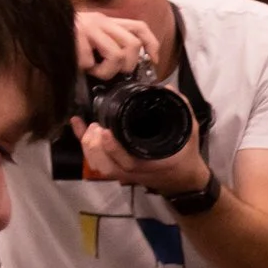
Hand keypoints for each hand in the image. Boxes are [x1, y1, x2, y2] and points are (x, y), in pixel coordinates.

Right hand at [74, 11, 158, 79]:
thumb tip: (128, 63)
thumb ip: (111, 42)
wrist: (36, 29)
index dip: (152, 44)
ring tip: (93, 70)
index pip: (139, 27)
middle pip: (133, 44)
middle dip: (129, 64)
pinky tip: (78, 66)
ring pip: (117, 55)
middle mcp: (100, 21)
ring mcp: (87, 27)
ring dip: (106, 71)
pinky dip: (86, 69)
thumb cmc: (67, 38)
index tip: (154, 60)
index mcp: (107, 21)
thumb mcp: (92, 36)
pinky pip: (90, 62)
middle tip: (114, 71)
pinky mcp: (74, 37)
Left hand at [80, 107, 210, 199]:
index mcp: (150, 164)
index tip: (106, 131)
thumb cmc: (184, 156)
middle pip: (104, 165)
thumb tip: (167, 89)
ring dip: (89, 145)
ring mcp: (122, 172)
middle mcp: (132, 172)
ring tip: (92, 126)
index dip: (113, 149)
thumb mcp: (188, 132)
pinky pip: (95, 159)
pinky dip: (83, 142)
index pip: (127, 162)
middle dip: (95, 144)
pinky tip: (79, 124)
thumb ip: (182, 110)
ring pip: (97, 164)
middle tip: (98, 125)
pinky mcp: (116, 168)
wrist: (183, 178)